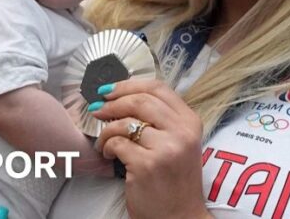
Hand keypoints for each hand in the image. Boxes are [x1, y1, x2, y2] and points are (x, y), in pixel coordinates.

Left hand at [94, 79, 210, 218]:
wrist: (180, 216)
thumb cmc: (175, 180)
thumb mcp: (180, 143)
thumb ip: (163, 120)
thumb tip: (125, 97)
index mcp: (191, 122)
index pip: (159, 88)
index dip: (129, 85)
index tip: (110, 90)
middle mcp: (181, 132)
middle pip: (140, 101)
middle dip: (113, 102)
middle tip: (98, 110)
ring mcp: (165, 149)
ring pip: (124, 123)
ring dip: (106, 130)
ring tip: (104, 141)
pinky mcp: (146, 166)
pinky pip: (117, 144)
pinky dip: (106, 147)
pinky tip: (108, 155)